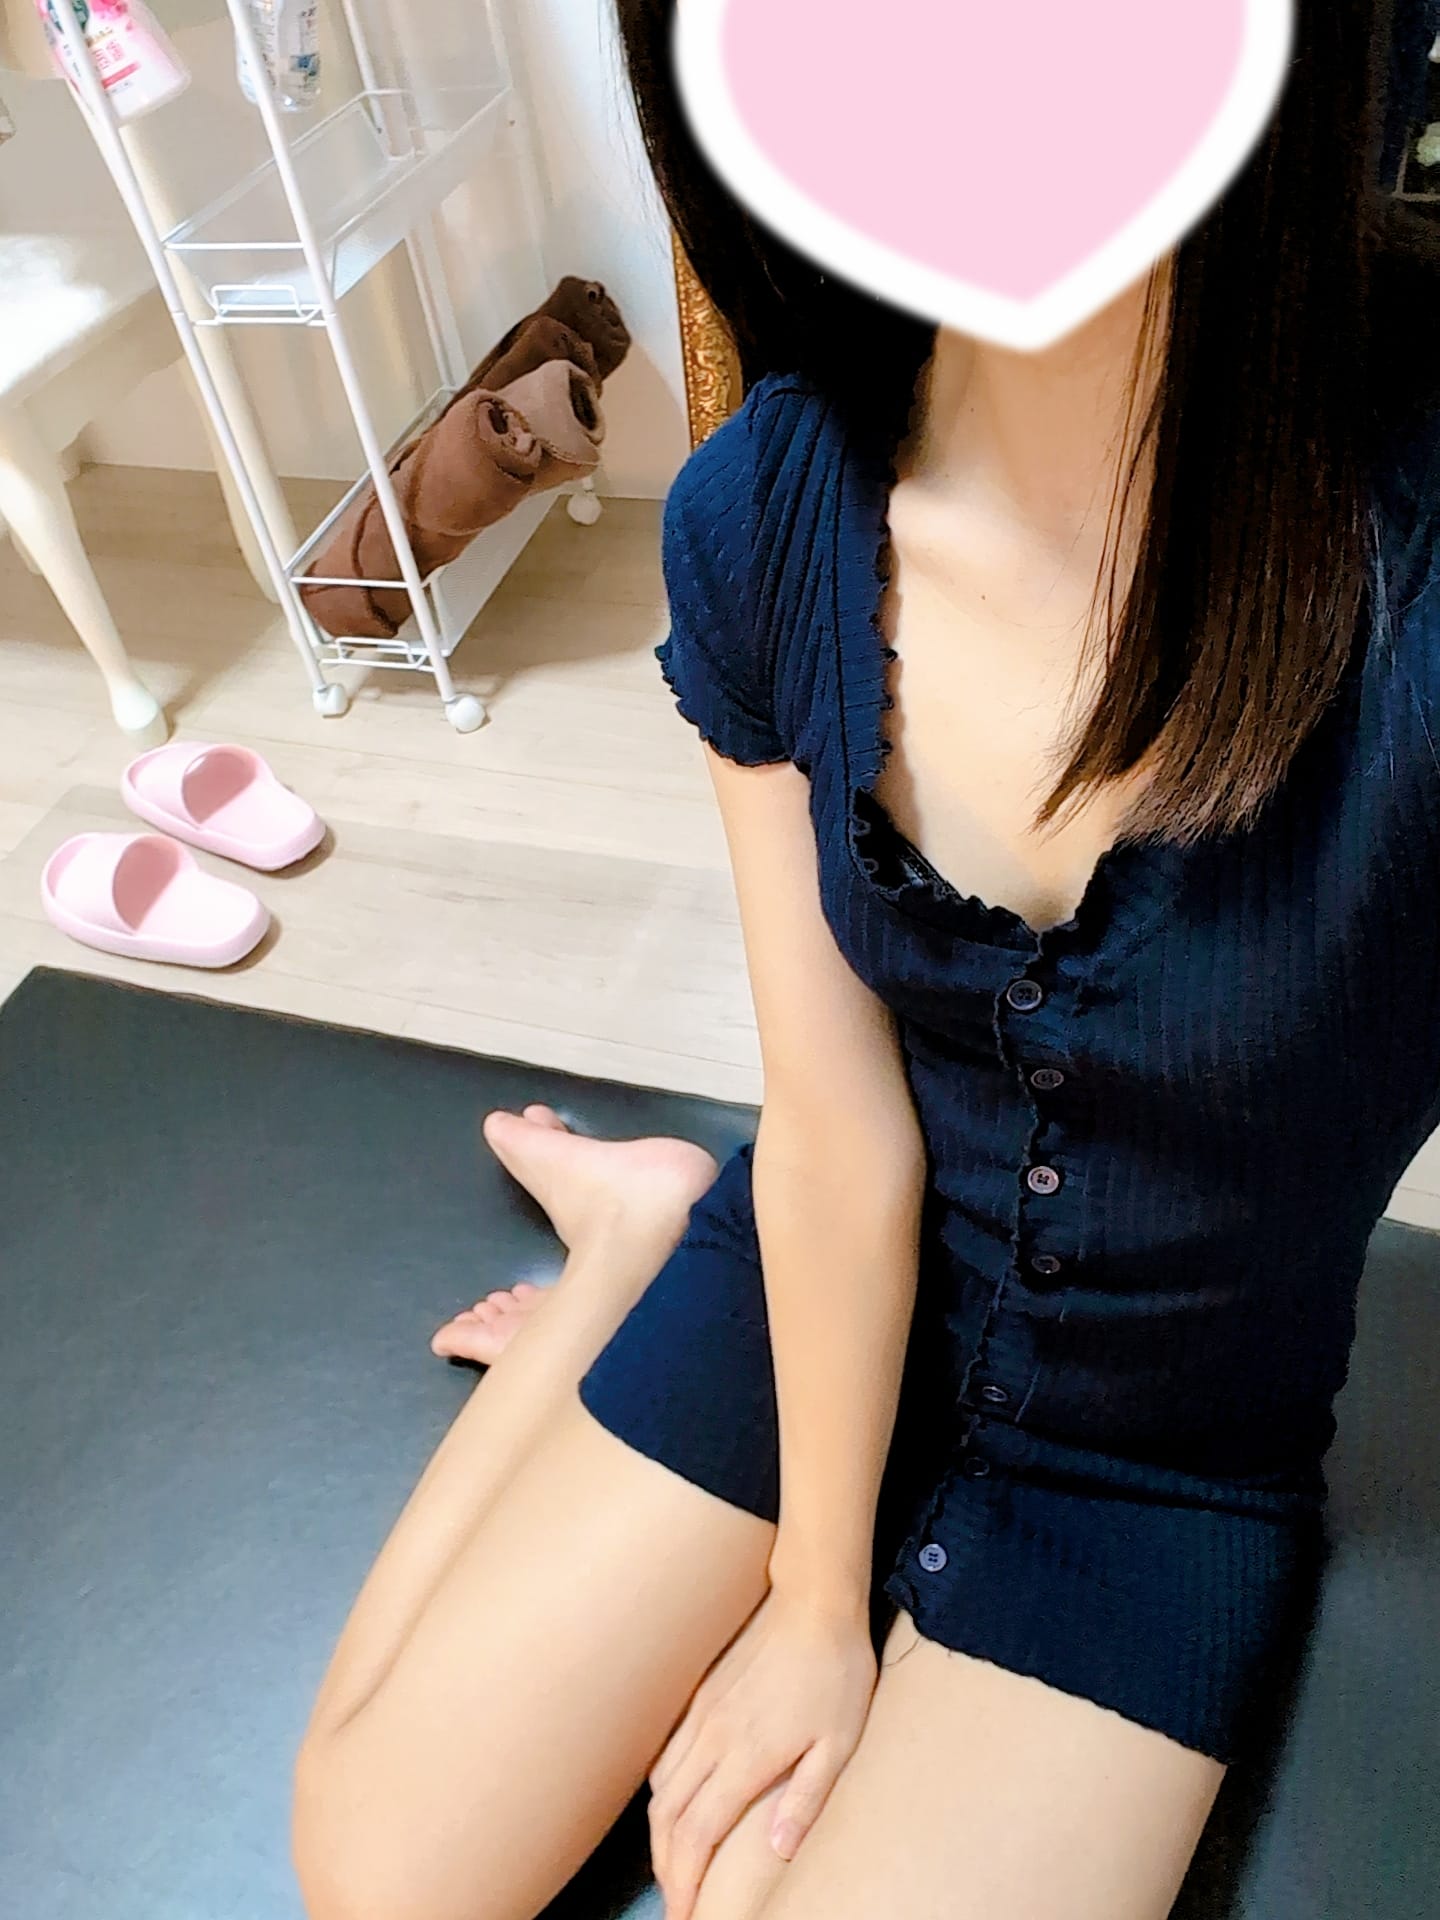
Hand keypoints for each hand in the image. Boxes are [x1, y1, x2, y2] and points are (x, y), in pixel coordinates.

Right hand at [647, 1587, 876, 1918]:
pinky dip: (662, 1790)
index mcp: (747, 1755)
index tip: (683, 1913)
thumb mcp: (840, 1741)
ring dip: (661, 1831)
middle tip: (677, 1899)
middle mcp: (713, 1737)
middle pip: (669, 1816)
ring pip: (661, 1785)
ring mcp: (701, 1713)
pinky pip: (666, 1753)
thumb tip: (777, 1851)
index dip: (684, 1879)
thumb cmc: (836, 1672)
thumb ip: (806, 1798)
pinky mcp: (700, 1694)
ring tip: (674, 1861)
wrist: (813, 1602)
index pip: (698, 1833)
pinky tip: (674, 1802)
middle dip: (666, 1865)